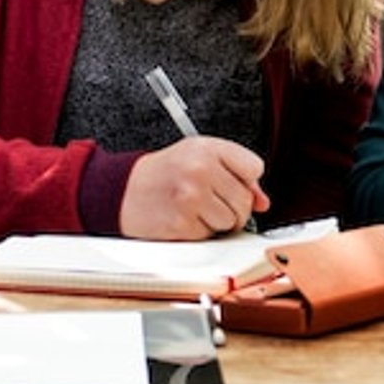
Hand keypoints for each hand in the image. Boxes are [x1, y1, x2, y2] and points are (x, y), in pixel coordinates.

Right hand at [120, 136, 270, 239]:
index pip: (255, 168)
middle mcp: (200, 170)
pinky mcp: (181, 223)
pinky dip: (200, 232)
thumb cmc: (164, 172)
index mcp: (208, 148)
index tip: (234, 182)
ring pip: (231, 221)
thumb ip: (236, 174)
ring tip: (197, 209)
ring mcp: (190, 197)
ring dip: (218, 222)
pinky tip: (184, 218)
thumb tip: (262, 202)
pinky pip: (210, 235)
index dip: (246, 180)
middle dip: (235, 207)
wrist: (121, 189)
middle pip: (245, 200)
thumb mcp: (200, 157)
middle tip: (214, 202)